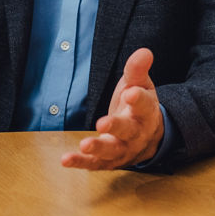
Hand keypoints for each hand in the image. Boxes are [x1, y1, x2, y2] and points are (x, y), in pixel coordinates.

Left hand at [61, 48, 163, 169]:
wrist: (148, 139)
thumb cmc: (139, 107)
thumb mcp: (140, 86)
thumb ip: (137, 70)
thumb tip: (144, 51)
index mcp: (147, 113)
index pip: (144, 105)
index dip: (138, 99)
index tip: (130, 93)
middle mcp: (137, 134)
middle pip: (128, 131)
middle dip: (116, 126)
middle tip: (103, 123)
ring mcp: (123, 149)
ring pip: (112, 151)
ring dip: (98, 148)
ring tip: (85, 144)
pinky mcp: (109, 161)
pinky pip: (95, 164)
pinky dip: (81, 162)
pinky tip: (66, 159)